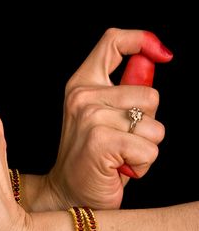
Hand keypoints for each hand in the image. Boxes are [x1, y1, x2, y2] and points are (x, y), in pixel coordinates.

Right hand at [31, 28, 172, 210]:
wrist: (68, 191)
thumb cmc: (91, 156)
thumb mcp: (103, 116)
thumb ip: (124, 89)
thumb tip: (152, 61)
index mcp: (82, 84)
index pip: (113, 41)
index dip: (142, 40)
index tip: (162, 56)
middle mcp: (83, 96)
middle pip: (150, 95)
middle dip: (147, 123)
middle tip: (123, 139)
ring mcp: (90, 117)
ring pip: (153, 126)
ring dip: (145, 147)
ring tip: (120, 155)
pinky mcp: (101, 140)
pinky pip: (148, 149)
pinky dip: (142, 164)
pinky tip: (120, 167)